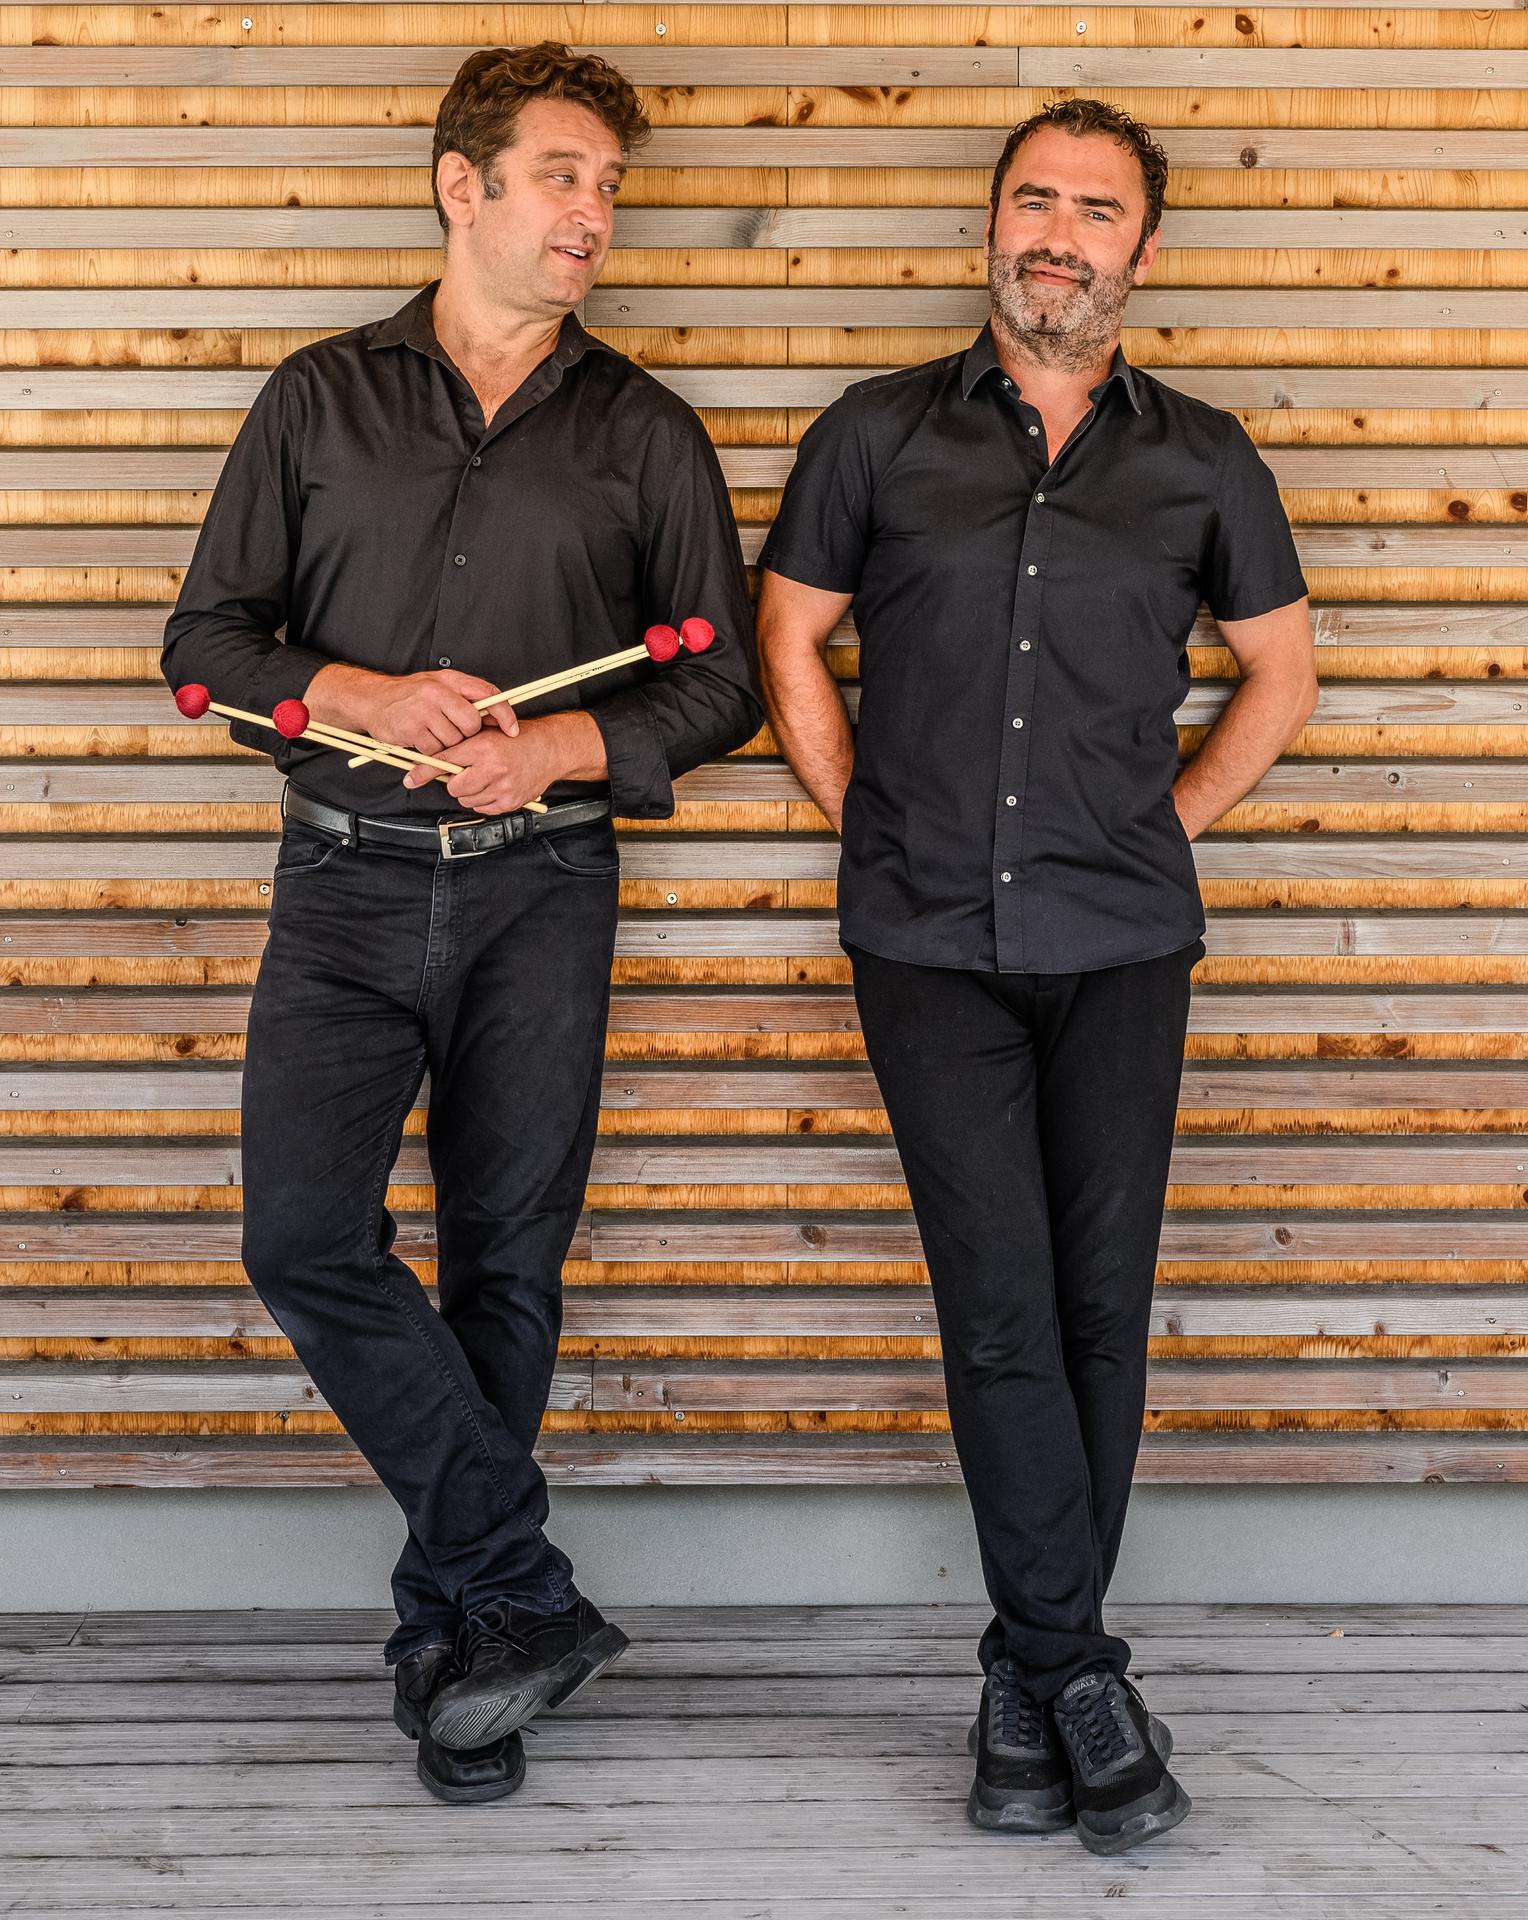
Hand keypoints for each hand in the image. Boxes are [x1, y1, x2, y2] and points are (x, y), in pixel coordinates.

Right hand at [318, 667, 506, 756]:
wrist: (372, 700)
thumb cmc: (411, 696)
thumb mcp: (440, 686)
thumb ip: (467, 697)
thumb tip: (497, 717)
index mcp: (450, 679)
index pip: (488, 694)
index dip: (504, 714)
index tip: (512, 730)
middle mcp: (437, 692)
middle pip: (472, 724)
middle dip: (467, 734)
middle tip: (452, 731)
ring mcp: (424, 710)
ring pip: (454, 740)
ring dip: (447, 744)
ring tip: (432, 733)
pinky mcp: (412, 729)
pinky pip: (435, 750)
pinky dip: (431, 751)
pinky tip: (421, 740)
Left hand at [404, 711, 563, 814]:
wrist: (549, 749)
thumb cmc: (517, 739)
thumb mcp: (487, 732)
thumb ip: (461, 745)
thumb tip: (431, 761)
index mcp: (484, 747)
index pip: (444, 761)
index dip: (425, 769)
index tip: (411, 778)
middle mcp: (493, 768)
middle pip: (453, 786)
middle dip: (456, 781)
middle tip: (468, 771)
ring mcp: (502, 788)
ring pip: (466, 799)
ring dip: (469, 791)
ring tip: (484, 777)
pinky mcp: (509, 802)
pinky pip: (481, 808)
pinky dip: (483, 799)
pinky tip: (494, 786)